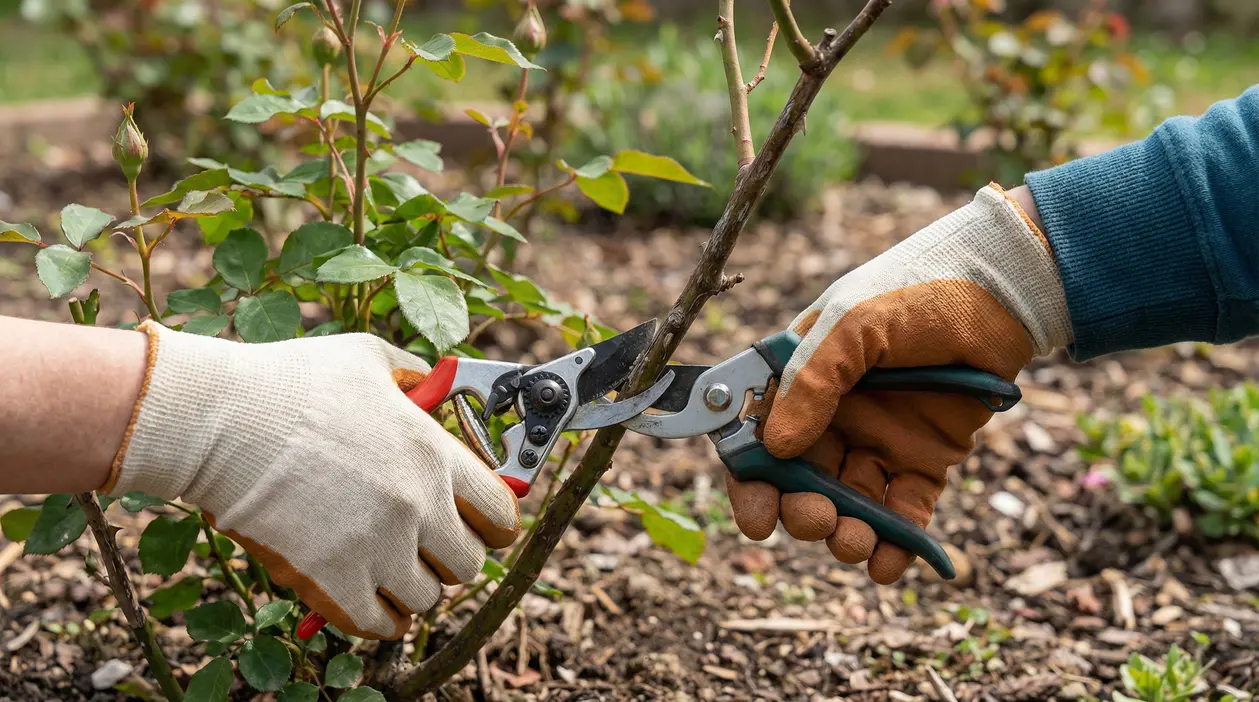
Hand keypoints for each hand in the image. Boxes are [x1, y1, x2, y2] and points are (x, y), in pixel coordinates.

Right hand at [103, 323, 520, 638]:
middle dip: (450, 559)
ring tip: (388, 570)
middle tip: (425, 548)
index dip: (492, 523)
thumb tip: (436, 385)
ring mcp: (378, 548)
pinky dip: (379, 618)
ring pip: (427, 600)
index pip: (501, 514)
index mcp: (433, 454)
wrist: (217, 421)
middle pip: (469, 565)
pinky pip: (378, 625)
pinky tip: (368, 600)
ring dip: (411, 589)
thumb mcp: (368, 359)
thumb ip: (415, 376)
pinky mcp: (332, 582)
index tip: (476, 524)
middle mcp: (417, 506)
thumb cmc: (289, 384)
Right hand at [725, 184, 1069, 582]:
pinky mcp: (927, 458)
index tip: (757, 518)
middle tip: (817, 520)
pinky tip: (888, 564)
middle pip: (800, 481)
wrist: (1004, 290)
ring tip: (855, 542)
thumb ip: (812, 381)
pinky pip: (904, 510)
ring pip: (849, 502)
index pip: (758, 438)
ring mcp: (880, 439)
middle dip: (801, 512)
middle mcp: (835, 415)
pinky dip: (895, 544)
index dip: (751, 482)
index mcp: (801, 379)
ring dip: (845, 532)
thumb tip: (775, 447)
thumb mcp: (853, 323)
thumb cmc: (916, 291)